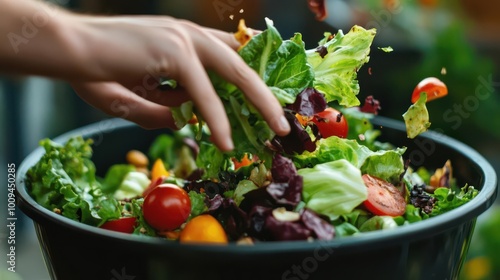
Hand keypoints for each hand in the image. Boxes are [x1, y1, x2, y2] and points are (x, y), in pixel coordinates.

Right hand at [69, 16, 289, 150]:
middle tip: (283, 118)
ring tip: (275, 130)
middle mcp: (189, 34)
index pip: (229, 53)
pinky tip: (225, 141)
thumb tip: (188, 123)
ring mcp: (184, 39)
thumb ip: (165, 108)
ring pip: (235, 74)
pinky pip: (203, 92)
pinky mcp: (174, 52)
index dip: (251, 72)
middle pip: (242, 63)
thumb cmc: (96, 69)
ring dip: (259, 104)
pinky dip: (216, 118)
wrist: (65, 50)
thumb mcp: (139, 95)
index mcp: (183, 39)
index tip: (269, 97)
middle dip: (266, 92)